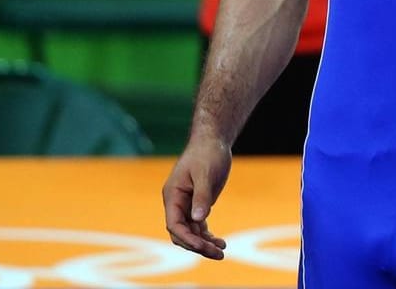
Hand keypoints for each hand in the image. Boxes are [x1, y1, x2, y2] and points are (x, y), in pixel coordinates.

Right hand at [162, 133, 231, 258]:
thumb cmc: (207, 154)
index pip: (175, 225)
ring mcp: (186, 205)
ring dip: (204, 243)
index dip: (188, 238)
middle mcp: (176, 203)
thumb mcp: (205, 174)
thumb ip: (201, 196)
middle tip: (219, 254)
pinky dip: (207, 235)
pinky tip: (220, 242)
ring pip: (191, 232)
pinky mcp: (197, 204)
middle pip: (182, 233)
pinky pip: (199, 226)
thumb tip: (198, 219)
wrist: (213, 141)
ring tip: (222, 251)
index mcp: (173, 196)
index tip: (204, 247)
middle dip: (198, 246)